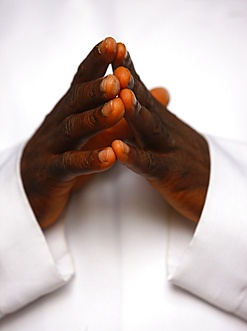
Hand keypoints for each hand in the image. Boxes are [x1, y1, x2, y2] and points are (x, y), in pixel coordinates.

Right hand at [21, 37, 127, 228]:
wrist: (30, 187)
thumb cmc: (67, 154)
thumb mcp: (98, 131)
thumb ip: (127, 113)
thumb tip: (164, 94)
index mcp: (70, 111)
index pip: (82, 81)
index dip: (96, 63)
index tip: (114, 44)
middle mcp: (59, 123)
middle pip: (76, 101)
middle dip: (97, 88)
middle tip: (119, 77)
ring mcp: (52, 147)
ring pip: (73, 130)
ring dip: (95, 117)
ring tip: (117, 107)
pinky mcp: (52, 173)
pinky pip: (70, 165)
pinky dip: (90, 160)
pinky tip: (109, 156)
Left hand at [112, 55, 209, 222]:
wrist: (218, 189)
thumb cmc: (188, 162)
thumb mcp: (169, 134)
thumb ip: (153, 117)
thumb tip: (138, 98)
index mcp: (160, 121)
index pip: (142, 91)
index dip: (128, 69)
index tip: (113, 47)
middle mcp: (164, 130)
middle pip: (145, 102)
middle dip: (129, 80)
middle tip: (115, 58)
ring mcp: (167, 150)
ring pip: (149, 128)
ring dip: (135, 110)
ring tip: (122, 93)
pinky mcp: (168, 174)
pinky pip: (149, 165)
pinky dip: (133, 156)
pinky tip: (118, 147)